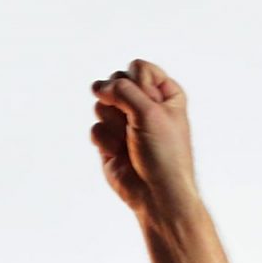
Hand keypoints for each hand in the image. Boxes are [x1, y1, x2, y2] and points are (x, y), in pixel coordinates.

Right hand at [89, 59, 198, 217]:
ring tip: (128, 139)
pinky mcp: (110, 139)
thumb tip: (99, 86)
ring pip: (102, 103)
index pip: (139, 68)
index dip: (137, 82)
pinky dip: (105, 140)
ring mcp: (126, 122)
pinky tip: (119, 153)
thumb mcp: (150, 112)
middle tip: (133, 121)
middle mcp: (145, 105)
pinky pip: (96, 126)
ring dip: (113, 122)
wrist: (155, 194)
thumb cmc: (164, 154)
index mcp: (165, 95)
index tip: (149, 103)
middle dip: (119, 101)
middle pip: (116, 81)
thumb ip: (124, 90)